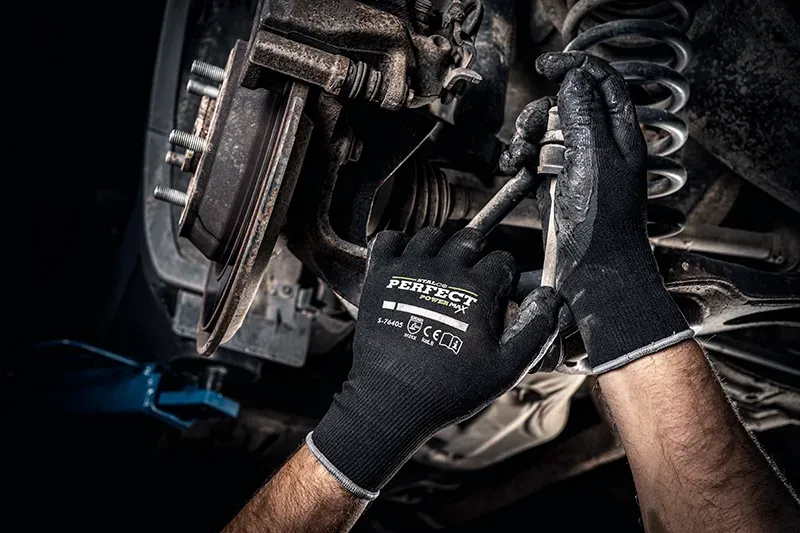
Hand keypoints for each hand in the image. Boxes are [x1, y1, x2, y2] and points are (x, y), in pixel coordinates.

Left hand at [308, 227, 559, 497]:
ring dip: (440, 249)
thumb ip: (535, 330)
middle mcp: (443, 270)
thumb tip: (551, 299)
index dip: (504, 277)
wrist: (392, 398)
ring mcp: (408, 270)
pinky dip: (399, 245)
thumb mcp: (506, 369)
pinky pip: (389, 239)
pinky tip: (407, 265)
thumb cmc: (450, 387)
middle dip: (476, 254)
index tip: (497, 295)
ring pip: (431, 236)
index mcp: (477, 289)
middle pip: (468, 238)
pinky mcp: (379, 276)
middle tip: (471, 282)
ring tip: (440, 274)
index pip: (502, 260)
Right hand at [502, 51, 691, 373]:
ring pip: (545, 129)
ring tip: (521, 157)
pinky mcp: (554, 182)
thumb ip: (583, 114)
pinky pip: (533, 156)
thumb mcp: (594, 158)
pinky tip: (516, 167)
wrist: (591, 269)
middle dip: (543, 112)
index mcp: (620, 133)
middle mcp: (599, 145)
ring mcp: (575, 164)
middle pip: (566, 103)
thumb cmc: (603, 222)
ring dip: (527, 138)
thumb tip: (573, 78)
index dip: (576, 65)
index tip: (547, 64)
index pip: (601, 81)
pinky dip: (520, 157)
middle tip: (533, 130)